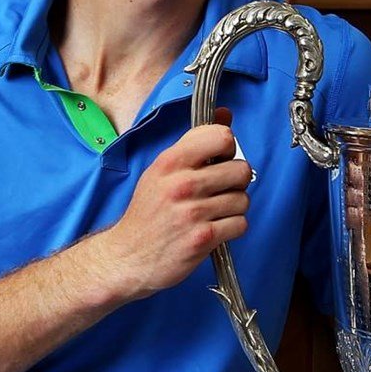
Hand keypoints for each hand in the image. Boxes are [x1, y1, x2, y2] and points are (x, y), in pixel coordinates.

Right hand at [88, 107, 251, 301]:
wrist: (128, 257)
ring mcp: (192, 213)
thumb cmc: (147, 214)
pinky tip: (216, 228)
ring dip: (234, 207)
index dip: (228, 147)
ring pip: (243, 199)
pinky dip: (233, 227)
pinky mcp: (202, 239)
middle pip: (241, 170)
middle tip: (220, 189)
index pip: (221, 136)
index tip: (220, 159)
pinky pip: (240, 224)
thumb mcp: (162, 170)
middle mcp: (181, 184)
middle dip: (236, 181)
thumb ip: (195, 142)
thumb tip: (226, 114)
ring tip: (215, 211)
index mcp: (170, 162)